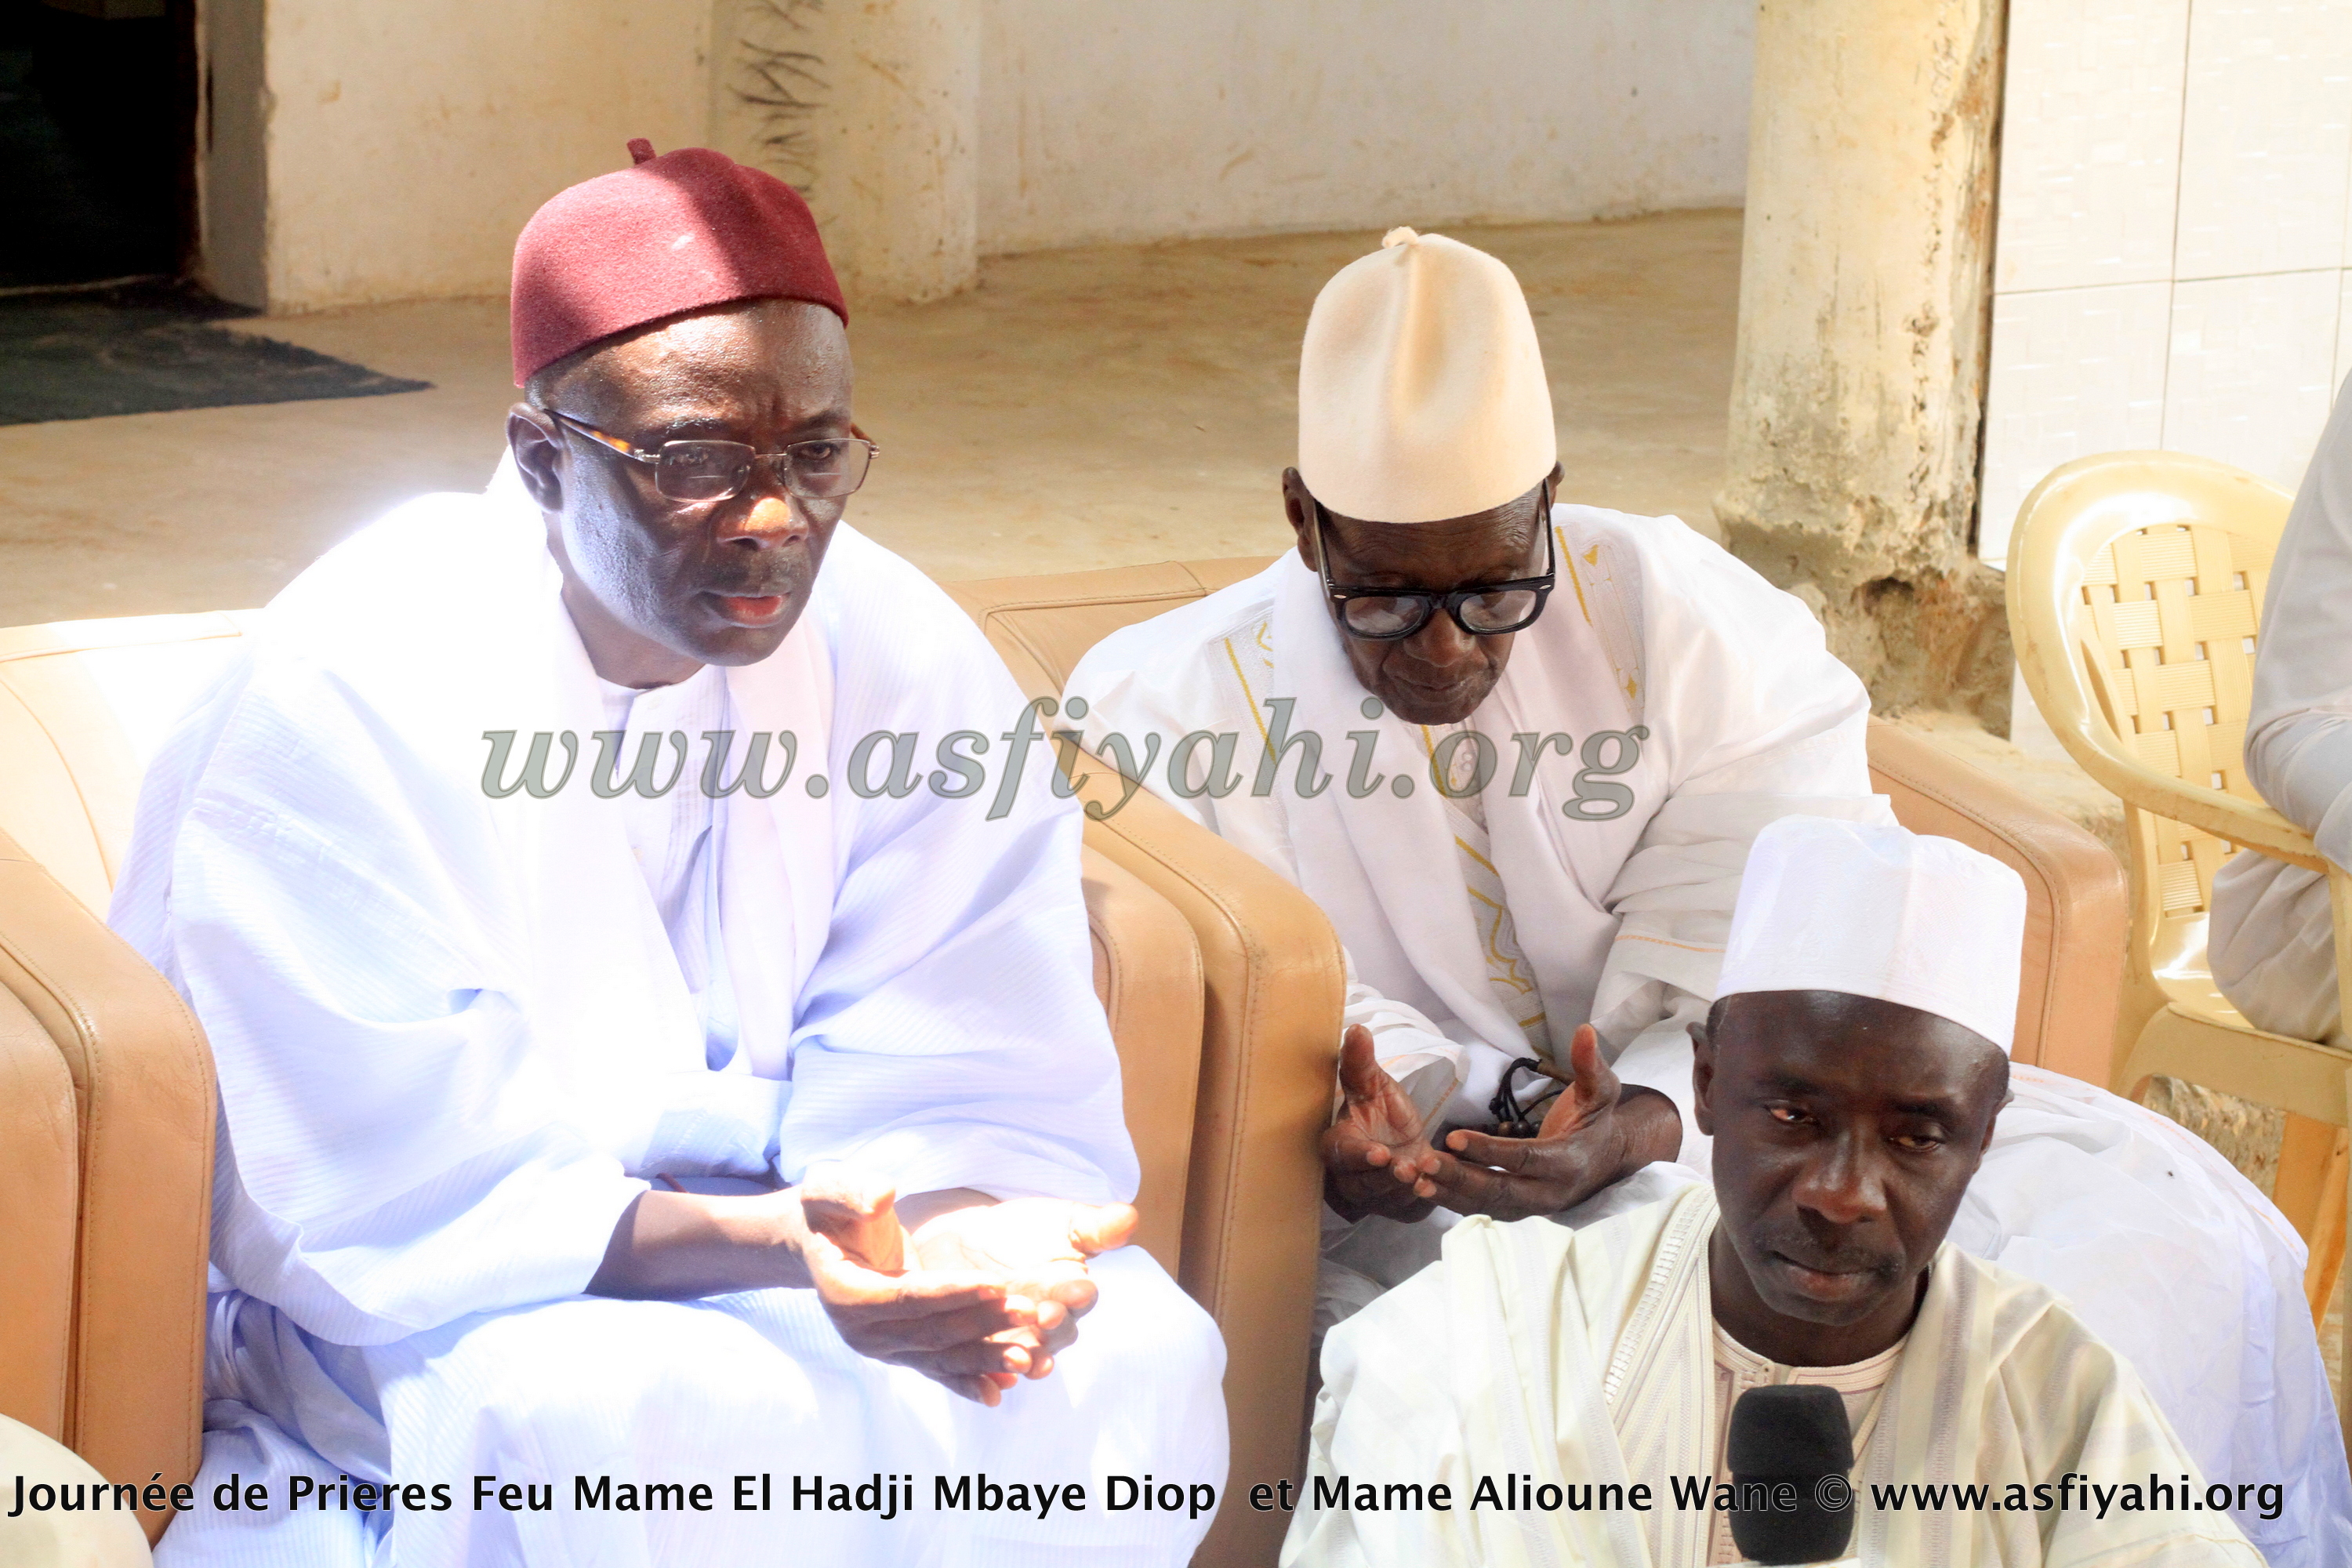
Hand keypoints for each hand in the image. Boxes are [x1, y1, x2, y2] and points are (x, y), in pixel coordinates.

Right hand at [798, 1171, 1060, 1406]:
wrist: (819, 1241)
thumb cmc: (829, 1209)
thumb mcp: (830, 1188)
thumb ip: (852, 1192)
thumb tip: (883, 1197)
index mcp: (845, 1293)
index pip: (908, 1298)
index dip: (954, 1293)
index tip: (998, 1285)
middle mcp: (861, 1332)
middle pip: (931, 1332)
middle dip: (982, 1323)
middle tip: (1030, 1311)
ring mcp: (881, 1348)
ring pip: (939, 1357)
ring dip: (984, 1358)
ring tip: (1029, 1358)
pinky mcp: (898, 1352)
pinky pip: (936, 1368)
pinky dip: (969, 1380)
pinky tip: (1003, 1388)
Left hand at [908, 1198, 1137, 1379]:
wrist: (966, 1246)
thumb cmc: (1025, 1232)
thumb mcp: (1061, 1222)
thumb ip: (1095, 1226)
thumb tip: (1129, 1216)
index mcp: (1072, 1292)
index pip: (1080, 1297)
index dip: (1077, 1295)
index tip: (1076, 1289)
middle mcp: (1049, 1324)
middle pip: (1057, 1333)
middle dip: (1053, 1326)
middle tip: (1045, 1316)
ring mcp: (1017, 1342)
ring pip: (1026, 1356)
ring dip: (1026, 1359)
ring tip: (1022, 1358)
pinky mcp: (985, 1355)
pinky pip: (989, 1371)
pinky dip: (991, 1380)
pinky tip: (991, 1381)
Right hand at [1321, 1024, 1443, 1222]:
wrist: (1405, 1139)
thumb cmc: (1383, 1111)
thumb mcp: (1375, 1085)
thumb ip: (1362, 1063)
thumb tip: (1357, 1029)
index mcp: (1338, 1143)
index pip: (1340, 1154)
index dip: (1358, 1157)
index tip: (1380, 1154)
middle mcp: (1348, 1177)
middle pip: (1361, 1185)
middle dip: (1385, 1178)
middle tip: (1408, 1168)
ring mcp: (1371, 1198)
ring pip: (1385, 1200)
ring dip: (1406, 1190)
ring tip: (1426, 1174)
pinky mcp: (1395, 1210)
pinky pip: (1407, 1211)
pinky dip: (1421, 1202)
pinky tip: (1435, 1189)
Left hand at [1424, 1024, 1677, 1220]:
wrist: (1606, 1160)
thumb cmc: (1597, 1120)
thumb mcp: (1601, 1091)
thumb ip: (1590, 1064)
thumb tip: (1584, 1030)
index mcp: (1566, 1162)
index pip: (1523, 1159)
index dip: (1488, 1151)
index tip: (1453, 1137)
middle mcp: (1548, 1192)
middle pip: (1498, 1190)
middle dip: (1458, 1178)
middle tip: (1422, 1162)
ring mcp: (1530, 1207)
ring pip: (1485, 1204)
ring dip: (1448, 1193)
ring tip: (1413, 1177)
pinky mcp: (1515, 1211)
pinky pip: (1481, 1208)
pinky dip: (1451, 1199)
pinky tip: (1422, 1186)